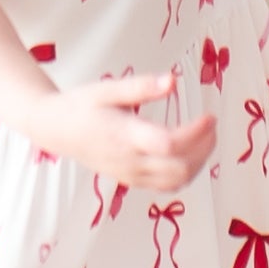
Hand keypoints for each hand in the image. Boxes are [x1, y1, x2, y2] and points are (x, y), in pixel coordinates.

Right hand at [37, 72, 219, 191]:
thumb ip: (141, 87)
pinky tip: (190, 154)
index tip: (208, 116)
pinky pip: (165, 186)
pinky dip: (185, 173)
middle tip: (212, 124)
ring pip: (176, 181)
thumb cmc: (82, 105)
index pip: (169, 144)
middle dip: (203, 148)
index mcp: (124, 135)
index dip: (195, 133)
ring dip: (198, 162)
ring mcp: (130, 175)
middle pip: (179, 167)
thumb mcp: (108, 89)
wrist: (57, 129)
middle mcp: (129, 160)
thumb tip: (173, 81)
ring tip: (206, 138)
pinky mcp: (131, 181)